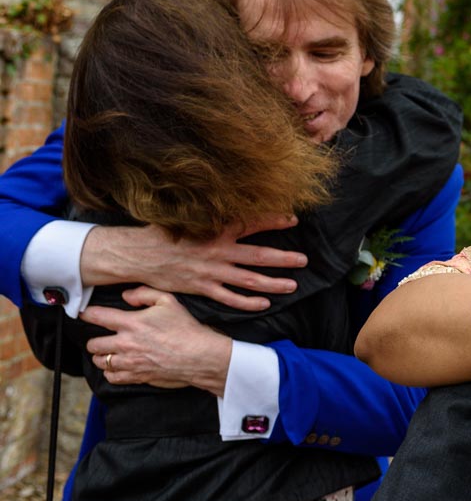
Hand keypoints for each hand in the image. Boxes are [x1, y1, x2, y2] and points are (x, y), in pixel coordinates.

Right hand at [81, 216, 307, 310]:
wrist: (136, 254)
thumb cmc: (162, 231)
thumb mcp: (186, 215)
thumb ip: (209, 211)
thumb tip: (227, 197)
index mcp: (214, 229)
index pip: (250, 223)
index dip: (273, 221)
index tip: (293, 219)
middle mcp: (217, 251)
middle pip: (258, 256)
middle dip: (284, 259)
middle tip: (304, 260)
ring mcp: (211, 272)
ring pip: (249, 280)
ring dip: (273, 283)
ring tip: (293, 285)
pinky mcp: (202, 288)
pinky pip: (230, 298)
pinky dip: (248, 302)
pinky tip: (265, 303)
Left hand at [82, 287, 232, 393]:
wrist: (199, 356)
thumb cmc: (186, 329)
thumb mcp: (169, 301)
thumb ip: (145, 294)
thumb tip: (126, 296)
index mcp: (131, 323)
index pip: (98, 317)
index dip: (87, 314)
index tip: (84, 314)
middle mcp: (126, 343)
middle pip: (93, 344)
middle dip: (95, 340)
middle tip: (102, 338)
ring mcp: (130, 362)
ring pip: (100, 361)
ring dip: (102, 357)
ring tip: (109, 353)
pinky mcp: (137, 376)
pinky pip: (112, 377)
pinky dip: (111, 372)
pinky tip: (118, 367)